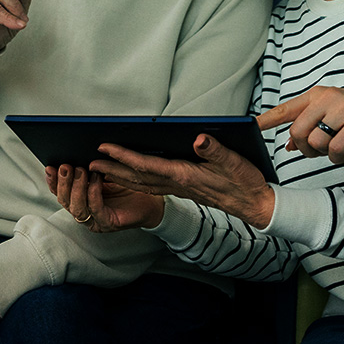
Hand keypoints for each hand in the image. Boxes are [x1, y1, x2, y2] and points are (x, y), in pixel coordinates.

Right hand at [46, 163, 162, 231]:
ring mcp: (95, 221)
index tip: (50, 167)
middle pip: (65, 201)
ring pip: (77, 208)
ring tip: (80, 171)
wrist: (152, 202)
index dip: (53, 182)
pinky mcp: (108, 223)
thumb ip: (89, 169)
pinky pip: (96, 210)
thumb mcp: (103, 175)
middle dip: (63, 183)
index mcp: (81, 201)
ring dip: (76, 188)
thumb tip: (74, 155)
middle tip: (65, 167)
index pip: (60, 193)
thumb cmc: (128, 188)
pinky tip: (95, 181)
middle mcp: (85, 213)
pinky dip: (93, 194)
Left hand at [90, 136, 274, 229]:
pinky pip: (151, 186)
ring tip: (101, 168)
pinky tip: (129, 176)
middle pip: (137, 177)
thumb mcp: (234, 161)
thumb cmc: (244, 181)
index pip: (146, 165)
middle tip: (89, 160)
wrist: (253, 205)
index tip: (104, 147)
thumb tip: (198, 138)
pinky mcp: (182, 189)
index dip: (124, 156)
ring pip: (141, 183)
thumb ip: (215, 150)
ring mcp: (178, 189)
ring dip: (120, 176)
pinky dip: (135, 181)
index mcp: (185, 175)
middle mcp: (177, 184)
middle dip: (112, 168)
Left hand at [257, 86, 343, 164]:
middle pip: (297, 131)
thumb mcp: (334, 115)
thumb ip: (311, 126)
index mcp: (318, 95)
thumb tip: (288, 145)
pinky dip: (336, 158)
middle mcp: (328, 98)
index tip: (248, 128)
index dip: (266, 120)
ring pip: (314, 141)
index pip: (285, 108)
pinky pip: (335, 148)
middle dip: (302, 149)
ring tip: (332, 152)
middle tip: (315, 153)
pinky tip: (343, 155)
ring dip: (320, 154)